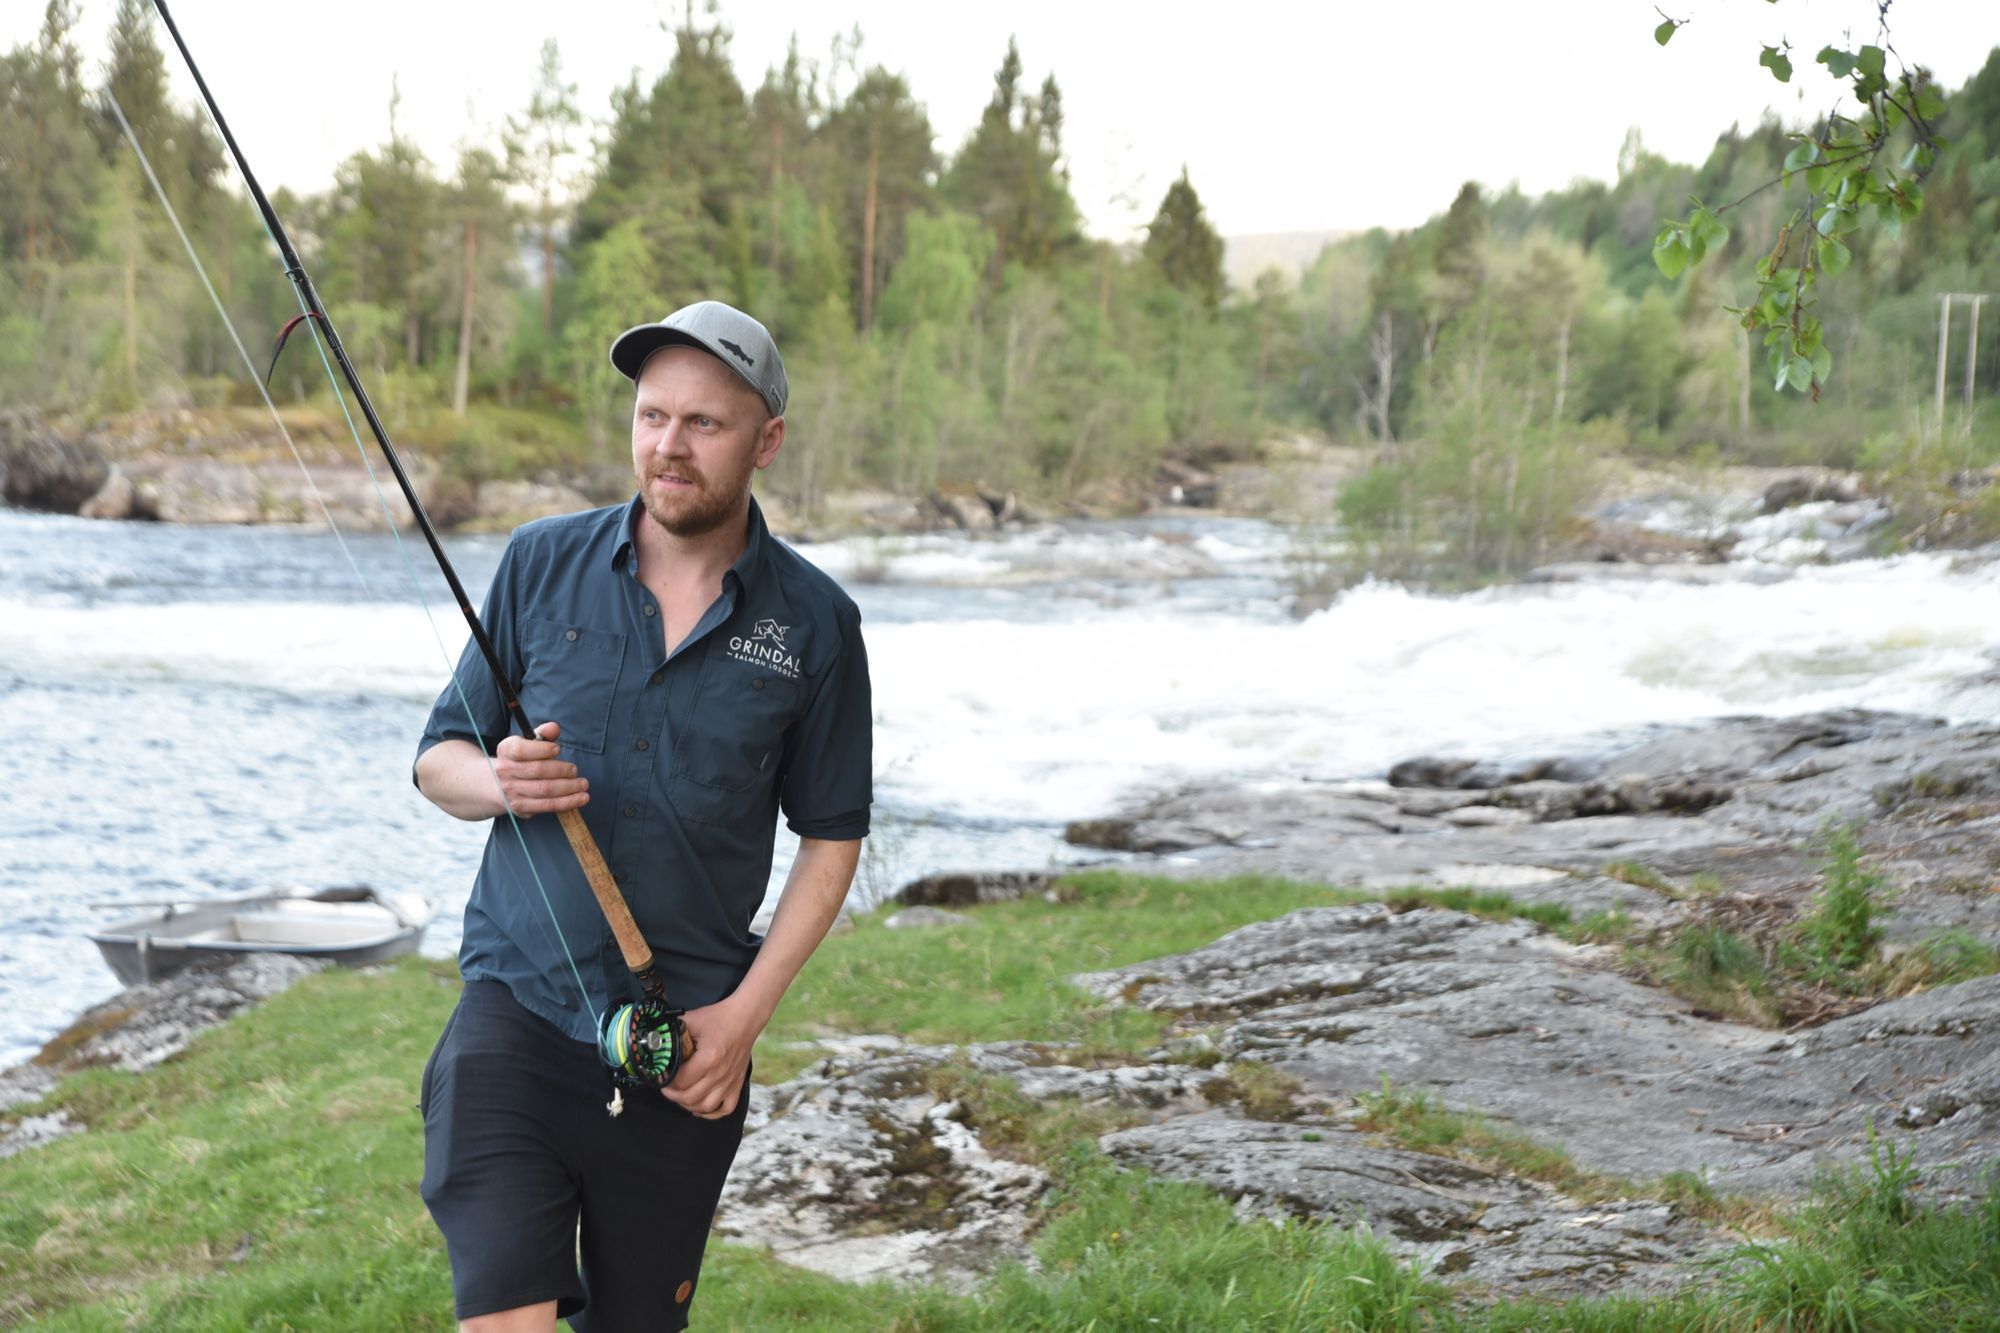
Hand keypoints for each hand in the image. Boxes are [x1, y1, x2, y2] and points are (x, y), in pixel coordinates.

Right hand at [490, 722, 588, 816]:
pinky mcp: (521, 807)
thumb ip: (543, 733)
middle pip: (537, 770)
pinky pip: (548, 805)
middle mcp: (505, 771)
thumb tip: (554, 728)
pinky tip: (581, 798)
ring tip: (583, 784)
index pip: (521, 750)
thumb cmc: (523, 759)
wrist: (500, 784)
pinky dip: (567, 802)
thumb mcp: (529, 742)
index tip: (558, 750)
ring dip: (569, 787)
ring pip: (545, 790)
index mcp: (506, 750)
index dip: (542, 750)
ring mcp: (512, 791)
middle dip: (561, 770)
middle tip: (574, 770)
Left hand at [663, 993, 762, 1118]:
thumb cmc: (719, 1018)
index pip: (681, 1081)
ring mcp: (730, 1082)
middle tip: (666, 1086)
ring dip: (688, 1105)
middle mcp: (720, 1074)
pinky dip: (711, 1113)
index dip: (667, 1081)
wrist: (745, 1018)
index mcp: (709, 1058)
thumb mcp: (692, 1019)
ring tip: (680, 1095)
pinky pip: (725, 1109)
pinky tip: (700, 1107)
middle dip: (672, 1095)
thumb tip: (655, 1041)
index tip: (662, 1075)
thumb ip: (672, 1032)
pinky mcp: (737, 1084)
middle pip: (690, 1098)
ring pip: (705, 1107)